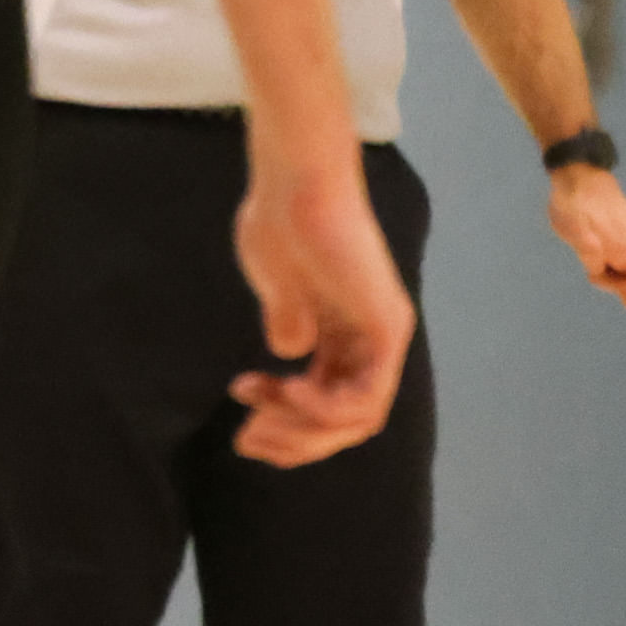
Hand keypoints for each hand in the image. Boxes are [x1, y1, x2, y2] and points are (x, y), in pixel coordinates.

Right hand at [228, 151, 413, 463]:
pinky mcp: (385, 329)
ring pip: (356, 422)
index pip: (331, 402)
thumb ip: (286, 316)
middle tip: (244, 438)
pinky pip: (363, 399)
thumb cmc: (280, 222)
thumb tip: (290, 352)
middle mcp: (373, 340)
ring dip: (302, 433)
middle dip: (292, 440)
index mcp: (347, 331)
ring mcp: (383, 336)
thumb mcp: (279, 283)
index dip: (286, 419)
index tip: (239, 402)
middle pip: (345, 423)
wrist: (294, 185)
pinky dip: (321, 410)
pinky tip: (283, 392)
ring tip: (257, 419)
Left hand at [547, 163, 625, 306]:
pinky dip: (617, 268)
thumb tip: (598, 267)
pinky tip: (595, 256)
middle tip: (604, 279)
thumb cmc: (574, 203)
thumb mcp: (572, 227)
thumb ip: (586, 248)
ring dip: (622, 280)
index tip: (610, 284)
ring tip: (595, 267)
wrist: (580, 176)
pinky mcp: (625, 236)